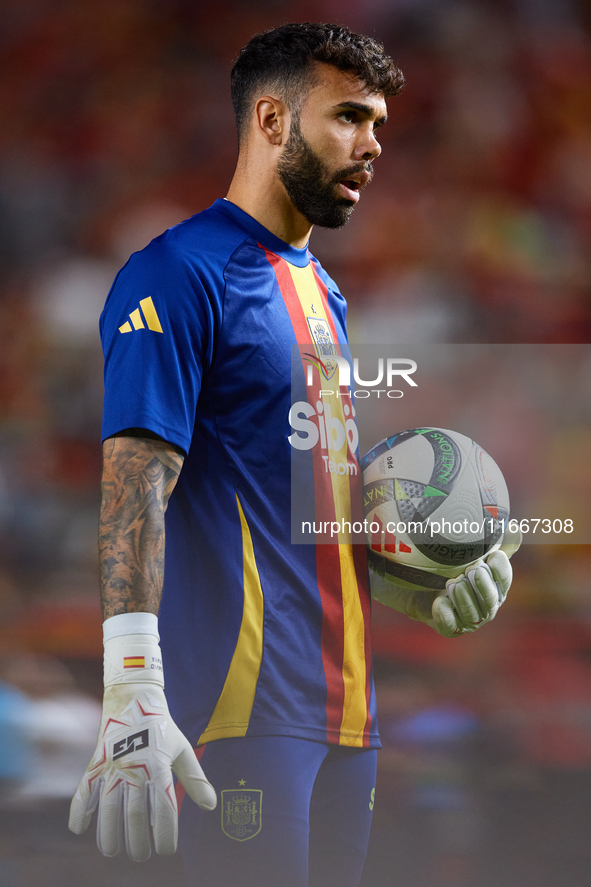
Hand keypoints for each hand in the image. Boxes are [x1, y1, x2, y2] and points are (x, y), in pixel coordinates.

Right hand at [69, 630, 215, 860]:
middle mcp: (135, 767)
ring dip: (109, 833)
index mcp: (159, 765)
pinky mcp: (96, 762)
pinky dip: (79, 809)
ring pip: (108, 806)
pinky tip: (79, 829)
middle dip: (138, 840)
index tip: (167, 851)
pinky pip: (84, 788)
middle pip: (135, 813)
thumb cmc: (162, 727)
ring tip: (112, 852)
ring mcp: (113, 765)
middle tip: (140, 856)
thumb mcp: (182, 749)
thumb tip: (211, 806)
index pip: (164, 808)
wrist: (134, 697)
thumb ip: (195, 779)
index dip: (166, 833)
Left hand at [371, 528, 520, 637]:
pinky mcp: (449, 628)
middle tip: (472, 570)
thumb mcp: (471, 552)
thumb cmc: (451, 566)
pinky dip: (446, 614)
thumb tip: (513, 526)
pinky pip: (450, 626)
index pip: (504, 579)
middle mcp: (486, 606)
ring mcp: (468, 620)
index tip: (492, 555)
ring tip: (453, 583)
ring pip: (472, 614)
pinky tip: (439, 601)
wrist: (418, 586)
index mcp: (496, 586)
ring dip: (464, 598)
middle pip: (491, 600)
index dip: (501, 569)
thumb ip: (493, 540)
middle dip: (483, 585)